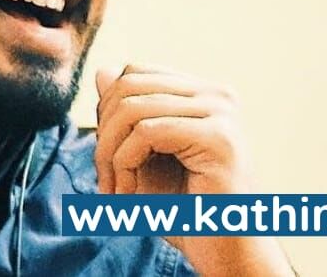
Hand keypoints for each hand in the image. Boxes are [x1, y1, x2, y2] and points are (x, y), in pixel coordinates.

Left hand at [94, 63, 293, 276]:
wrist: (224, 253)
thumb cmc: (185, 210)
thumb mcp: (143, 157)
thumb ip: (125, 116)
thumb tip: (102, 72)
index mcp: (205, 94)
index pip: (135, 73)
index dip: (107, 111)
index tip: (106, 156)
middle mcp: (218, 95)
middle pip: (129, 84)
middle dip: (103, 131)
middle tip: (105, 177)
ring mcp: (222, 113)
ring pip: (132, 108)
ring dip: (109, 153)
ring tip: (115, 190)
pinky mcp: (218, 138)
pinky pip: (146, 132)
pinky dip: (124, 164)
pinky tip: (128, 193)